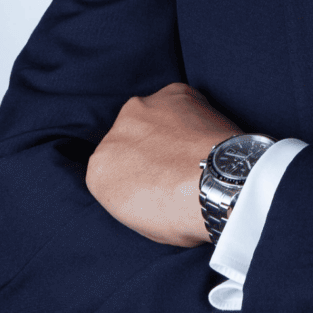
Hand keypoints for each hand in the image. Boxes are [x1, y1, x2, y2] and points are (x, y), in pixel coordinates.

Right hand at [85, 82, 242, 246]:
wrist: (213, 185)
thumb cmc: (181, 214)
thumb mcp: (141, 220)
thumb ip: (133, 191)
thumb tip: (148, 182)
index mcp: (99, 170)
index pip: (114, 168)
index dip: (138, 174)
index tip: (156, 181)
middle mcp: (114, 133)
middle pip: (130, 137)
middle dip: (149, 147)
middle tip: (175, 163)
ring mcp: (143, 109)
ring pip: (153, 116)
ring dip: (169, 127)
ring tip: (193, 149)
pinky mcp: (173, 92)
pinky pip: (179, 100)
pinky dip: (191, 112)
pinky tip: (204, 132)